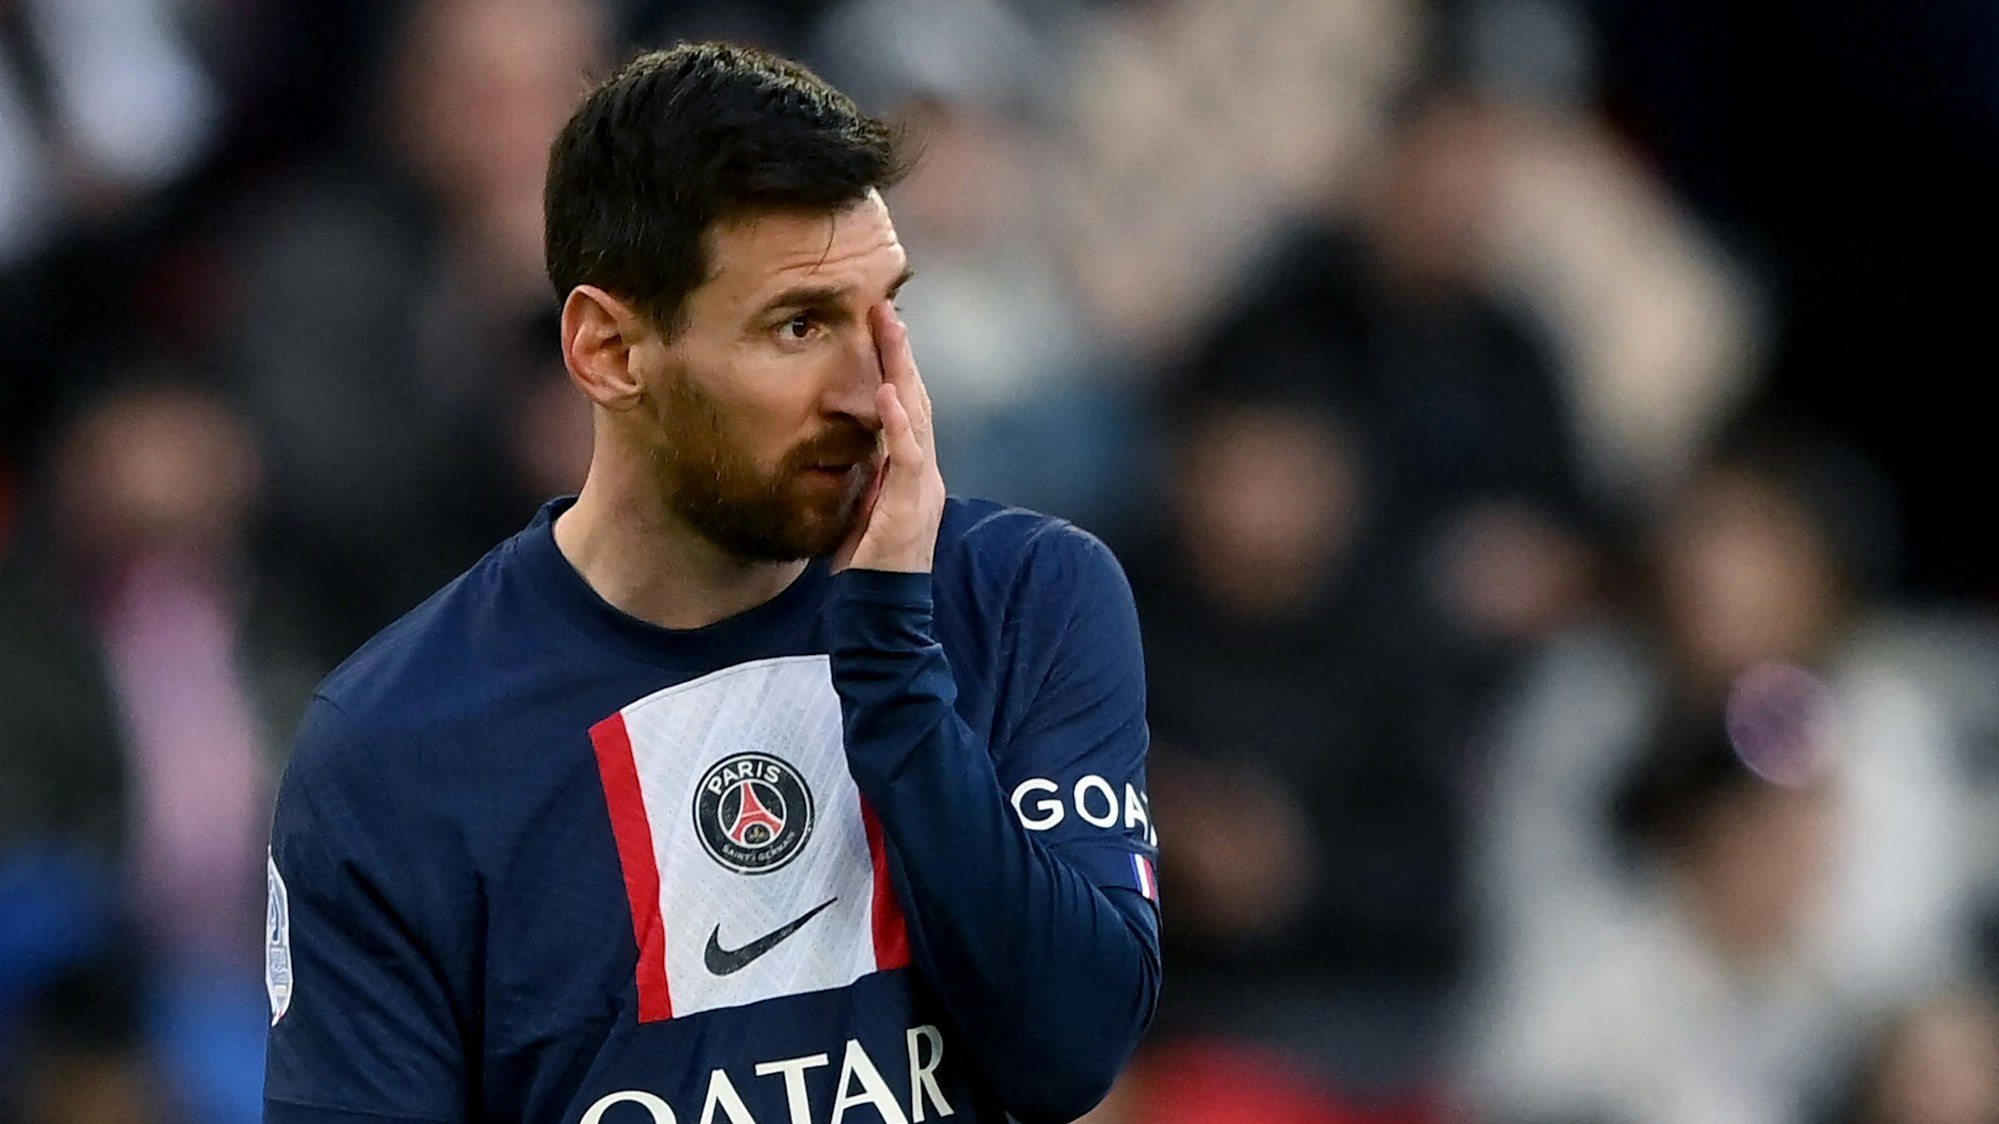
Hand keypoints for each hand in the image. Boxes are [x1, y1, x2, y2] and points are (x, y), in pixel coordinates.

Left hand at [833, 304, 944, 572]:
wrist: (883, 612)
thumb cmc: (866, 566)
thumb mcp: (862, 508)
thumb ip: (862, 475)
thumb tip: (848, 444)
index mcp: (913, 472)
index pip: (909, 407)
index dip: (897, 365)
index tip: (881, 327)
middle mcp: (924, 473)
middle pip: (918, 399)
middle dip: (901, 352)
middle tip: (886, 307)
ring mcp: (921, 489)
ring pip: (918, 417)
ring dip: (903, 371)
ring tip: (891, 330)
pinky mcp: (910, 508)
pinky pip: (908, 458)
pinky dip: (900, 424)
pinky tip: (888, 393)